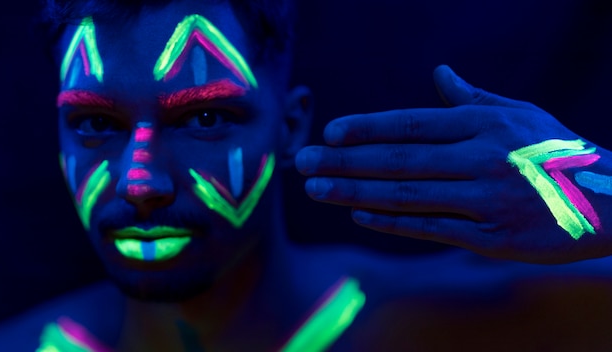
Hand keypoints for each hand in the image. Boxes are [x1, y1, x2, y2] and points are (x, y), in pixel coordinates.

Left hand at [296, 65, 610, 263]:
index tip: (331, 132)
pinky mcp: (490, 237)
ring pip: (407, 195)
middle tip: (303, 164)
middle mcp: (480, 160)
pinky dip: (391, 222)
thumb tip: (439, 71)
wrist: (610, 202)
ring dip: (356, 193)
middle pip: (398, 160)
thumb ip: (473, 97)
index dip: (369, 128)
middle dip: (345, 163)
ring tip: (317, 189)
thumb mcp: (520, 114)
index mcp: (484, 125)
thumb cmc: (557, 151)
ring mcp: (484, 201)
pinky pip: (429, 228)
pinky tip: (359, 215)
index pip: (412, 124)